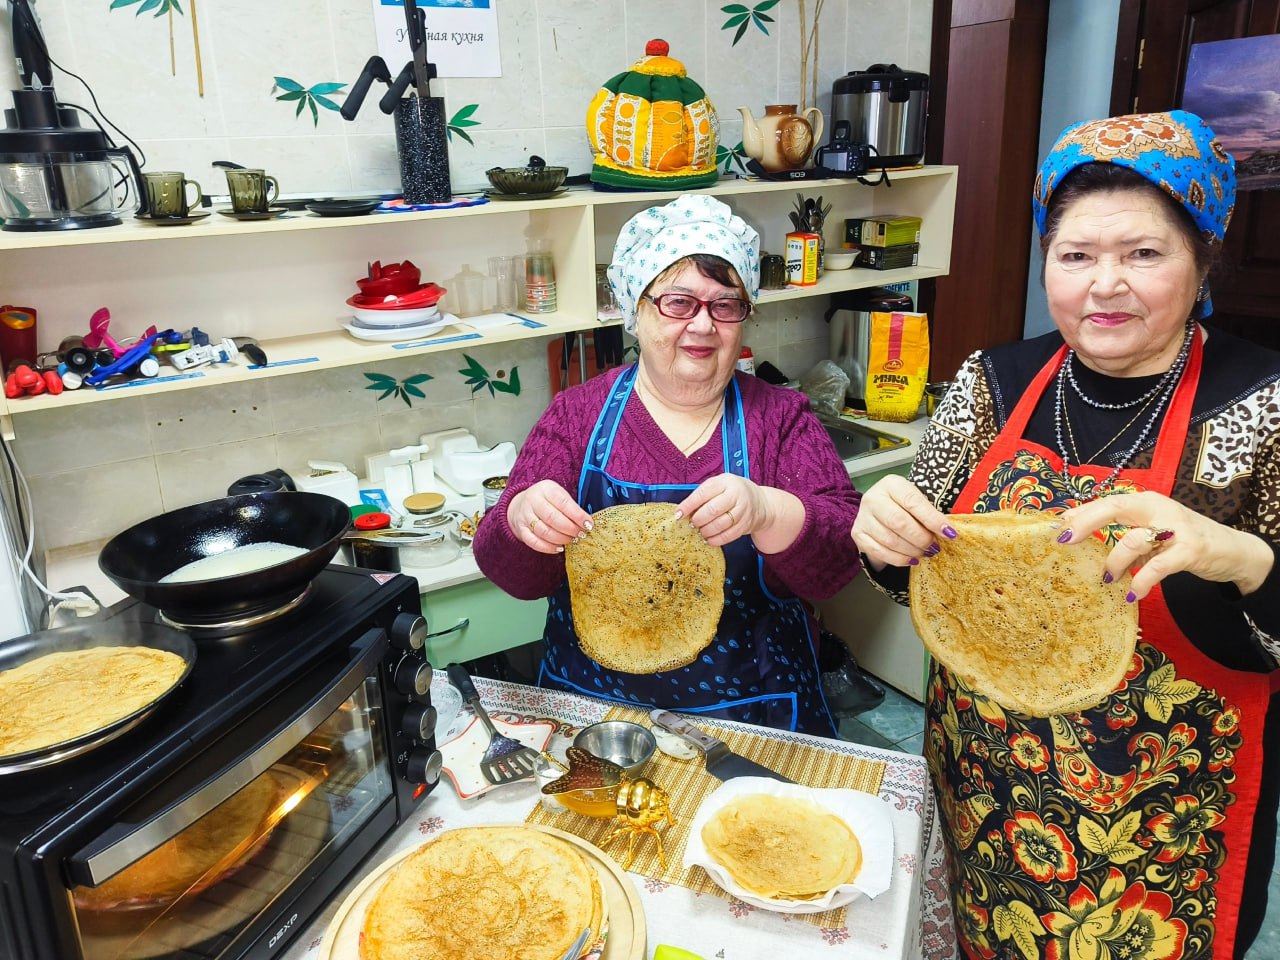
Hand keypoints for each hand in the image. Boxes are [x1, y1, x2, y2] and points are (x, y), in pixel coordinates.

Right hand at [507, 481, 592, 554]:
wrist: (521, 503)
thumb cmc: (547, 500)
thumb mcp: (558, 494)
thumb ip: (571, 506)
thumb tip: (587, 522)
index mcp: (546, 489)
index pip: (563, 502)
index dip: (577, 515)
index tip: (588, 524)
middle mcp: (533, 501)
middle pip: (552, 518)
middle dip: (570, 529)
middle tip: (581, 534)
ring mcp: (525, 516)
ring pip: (543, 531)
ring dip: (561, 539)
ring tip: (572, 540)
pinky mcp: (521, 530)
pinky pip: (534, 542)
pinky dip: (548, 547)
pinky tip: (559, 548)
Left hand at [676, 474, 771, 547]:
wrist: (760, 503)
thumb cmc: (732, 493)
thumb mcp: (719, 486)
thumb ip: (703, 496)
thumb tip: (683, 512)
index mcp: (725, 482)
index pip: (703, 493)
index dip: (689, 505)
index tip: (678, 515)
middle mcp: (736, 494)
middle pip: (712, 510)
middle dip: (698, 520)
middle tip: (692, 524)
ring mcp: (743, 510)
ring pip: (720, 524)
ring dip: (706, 531)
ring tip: (700, 531)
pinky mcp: (746, 524)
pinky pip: (729, 535)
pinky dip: (716, 540)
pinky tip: (708, 539)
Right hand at [850, 474, 956, 569]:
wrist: (880, 512)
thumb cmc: (904, 506)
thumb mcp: (917, 501)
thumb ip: (929, 513)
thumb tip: (948, 533)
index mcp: (891, 484)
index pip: (913, 502)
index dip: (933, 520)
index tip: (950, 533)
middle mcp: (873, 498)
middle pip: (899, 522)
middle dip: (921, 538)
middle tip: (934, 546)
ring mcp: (863, 517)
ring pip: (890, 540)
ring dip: (912, 551)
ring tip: (925, 553)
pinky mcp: (858, 534)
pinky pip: (879, 552)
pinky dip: (899, 559)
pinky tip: (911, 559)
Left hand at [1056, 490, 1274, 599]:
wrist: (1233, 550)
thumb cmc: (1182, 541)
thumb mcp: (1152, 533)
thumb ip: (1125, 535)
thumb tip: (1081, 544)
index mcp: (1145, 502)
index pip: (1105, 502)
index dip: (1079, 514)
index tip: (1053, 526)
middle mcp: (1159, 508)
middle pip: (1114, 508)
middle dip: (1085, 523)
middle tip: (1065, 540)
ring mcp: (1177, 528)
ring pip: (1134, 540)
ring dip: (1115, 563)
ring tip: (1106, 579)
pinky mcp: (1191, 550)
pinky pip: (1159, 566)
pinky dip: (1142, 581)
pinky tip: (1133, 593)